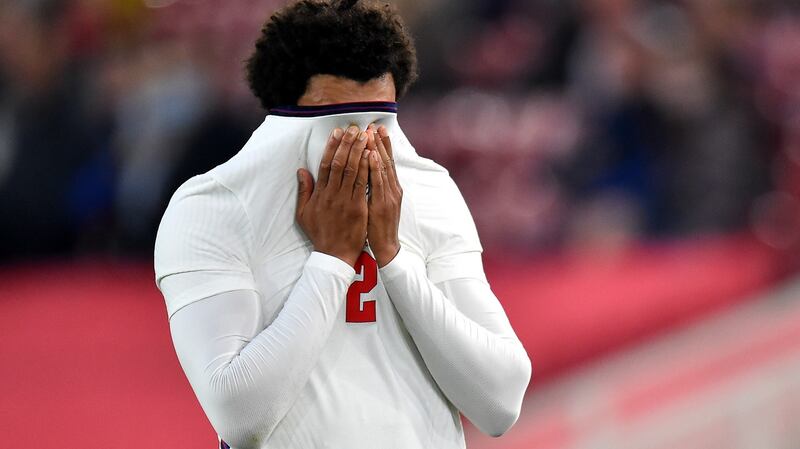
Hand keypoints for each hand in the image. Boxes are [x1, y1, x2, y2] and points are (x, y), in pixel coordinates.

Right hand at [296, 126, 369, 266]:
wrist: (334, 255)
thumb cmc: (320, 234)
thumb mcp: (304, 213)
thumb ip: (304, 191)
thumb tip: (301, 171)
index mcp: (320, 194)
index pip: (325, 164)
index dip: (331, 147)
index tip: (337, 132)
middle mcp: (331, 194)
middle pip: (339, 163)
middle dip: (347, 143)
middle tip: (354, 127)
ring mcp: (345, 201)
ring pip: (352, 170)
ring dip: (358, 151)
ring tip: (364, 135)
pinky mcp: (358, 207)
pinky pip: (363, 184)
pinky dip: (366, 168)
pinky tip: (371, 155)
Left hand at [366, 125, 401, 266]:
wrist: (386, 248)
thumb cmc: (378, 227)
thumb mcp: (377, 204)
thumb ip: (373, 188)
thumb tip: (366, 172)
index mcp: (391, 188)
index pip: (386, 162)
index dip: (382, 145)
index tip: (375, 129)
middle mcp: (393, 189)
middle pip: (387, 160)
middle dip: (380, 142)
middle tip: (374, 124)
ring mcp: (390, 196)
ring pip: (384, 167)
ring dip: (378, 149)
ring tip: (372, 133)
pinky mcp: (384, 204)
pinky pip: (379, 182)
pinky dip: (375, 167)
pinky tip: (371, 155)